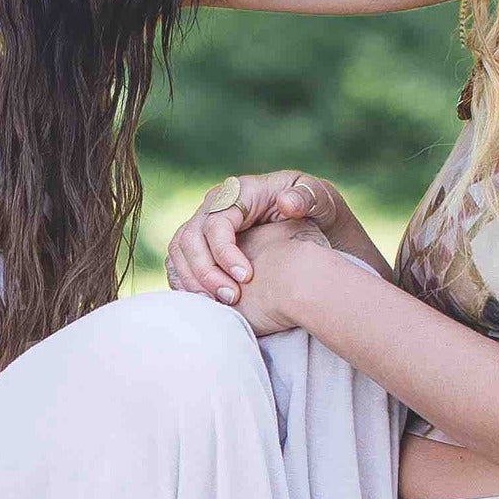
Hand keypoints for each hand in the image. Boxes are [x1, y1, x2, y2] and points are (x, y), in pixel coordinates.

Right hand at [167, 170, 355, 334]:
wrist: (314, 221)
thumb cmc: (317, 208)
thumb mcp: (320, 198)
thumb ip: (307, 197)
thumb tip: (286, 204)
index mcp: (239, 192)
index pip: (215, 223)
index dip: (225, 252)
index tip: (247, 277)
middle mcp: (215, 206)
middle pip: (189, 238)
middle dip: (205, 272)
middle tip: (232, 298)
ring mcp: (204, 225)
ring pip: (179, 252)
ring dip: (193, 282)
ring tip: (220, 306)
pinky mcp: (201, 244)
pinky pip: (179, 263)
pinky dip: (187, 284)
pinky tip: (209, 304)